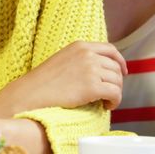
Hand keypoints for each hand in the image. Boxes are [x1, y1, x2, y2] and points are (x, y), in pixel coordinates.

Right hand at [0, 41, 126, 115]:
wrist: (31, 94)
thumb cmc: (44, 82)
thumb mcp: (64, 60)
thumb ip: (81, 59)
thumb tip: (99, 70)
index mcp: (81, 46)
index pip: (110, 50)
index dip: (120, 61)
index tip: (123, 72)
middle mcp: (88, 54)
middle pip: (115, 67)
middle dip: (117, 81)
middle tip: (109, 94)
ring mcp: (91, 69)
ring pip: (117, 81)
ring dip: (115, 93)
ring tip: (105, 102)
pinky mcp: (92, 86)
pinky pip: (115, 93)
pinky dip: (115, 101)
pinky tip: (106, 106)